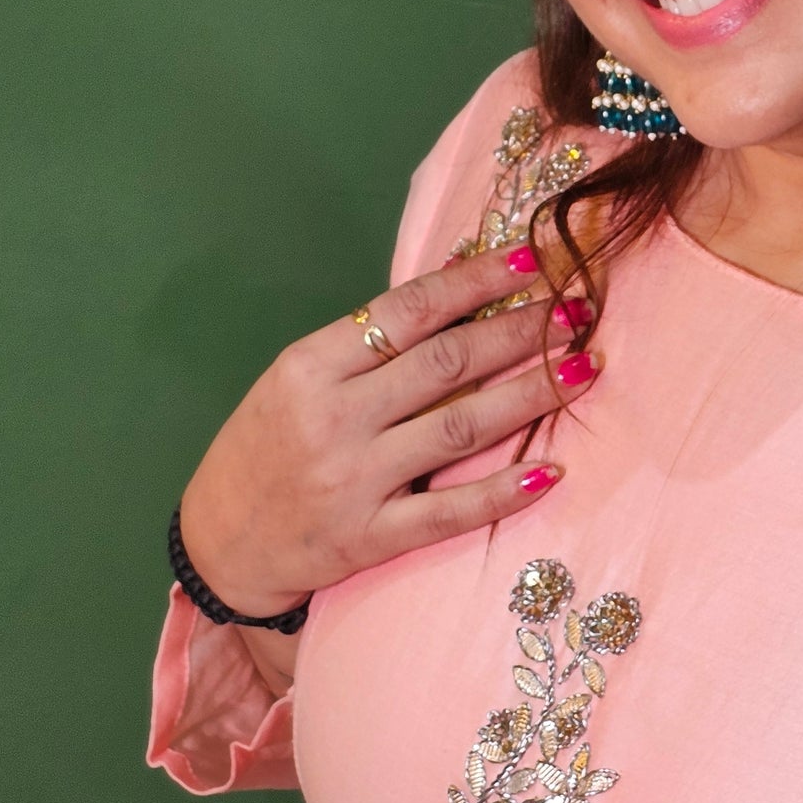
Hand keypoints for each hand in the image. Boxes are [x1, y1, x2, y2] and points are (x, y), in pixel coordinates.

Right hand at [177, 244, 596, 621]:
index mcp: (310, 367)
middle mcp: (334, 419)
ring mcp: (354, 481)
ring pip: (459, 429)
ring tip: (584, 367)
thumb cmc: (265, 449)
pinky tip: (550, 470)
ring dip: (530, 395)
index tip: (531, 258)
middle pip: (446, 364)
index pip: (409, 311)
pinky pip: (449, 512)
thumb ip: (369, 343)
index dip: (476, 282)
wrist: (218, 544)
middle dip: (521, 331)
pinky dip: (502, 491)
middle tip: (579, 309)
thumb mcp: (298, 380)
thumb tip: (455, 284)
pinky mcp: (370, 538)